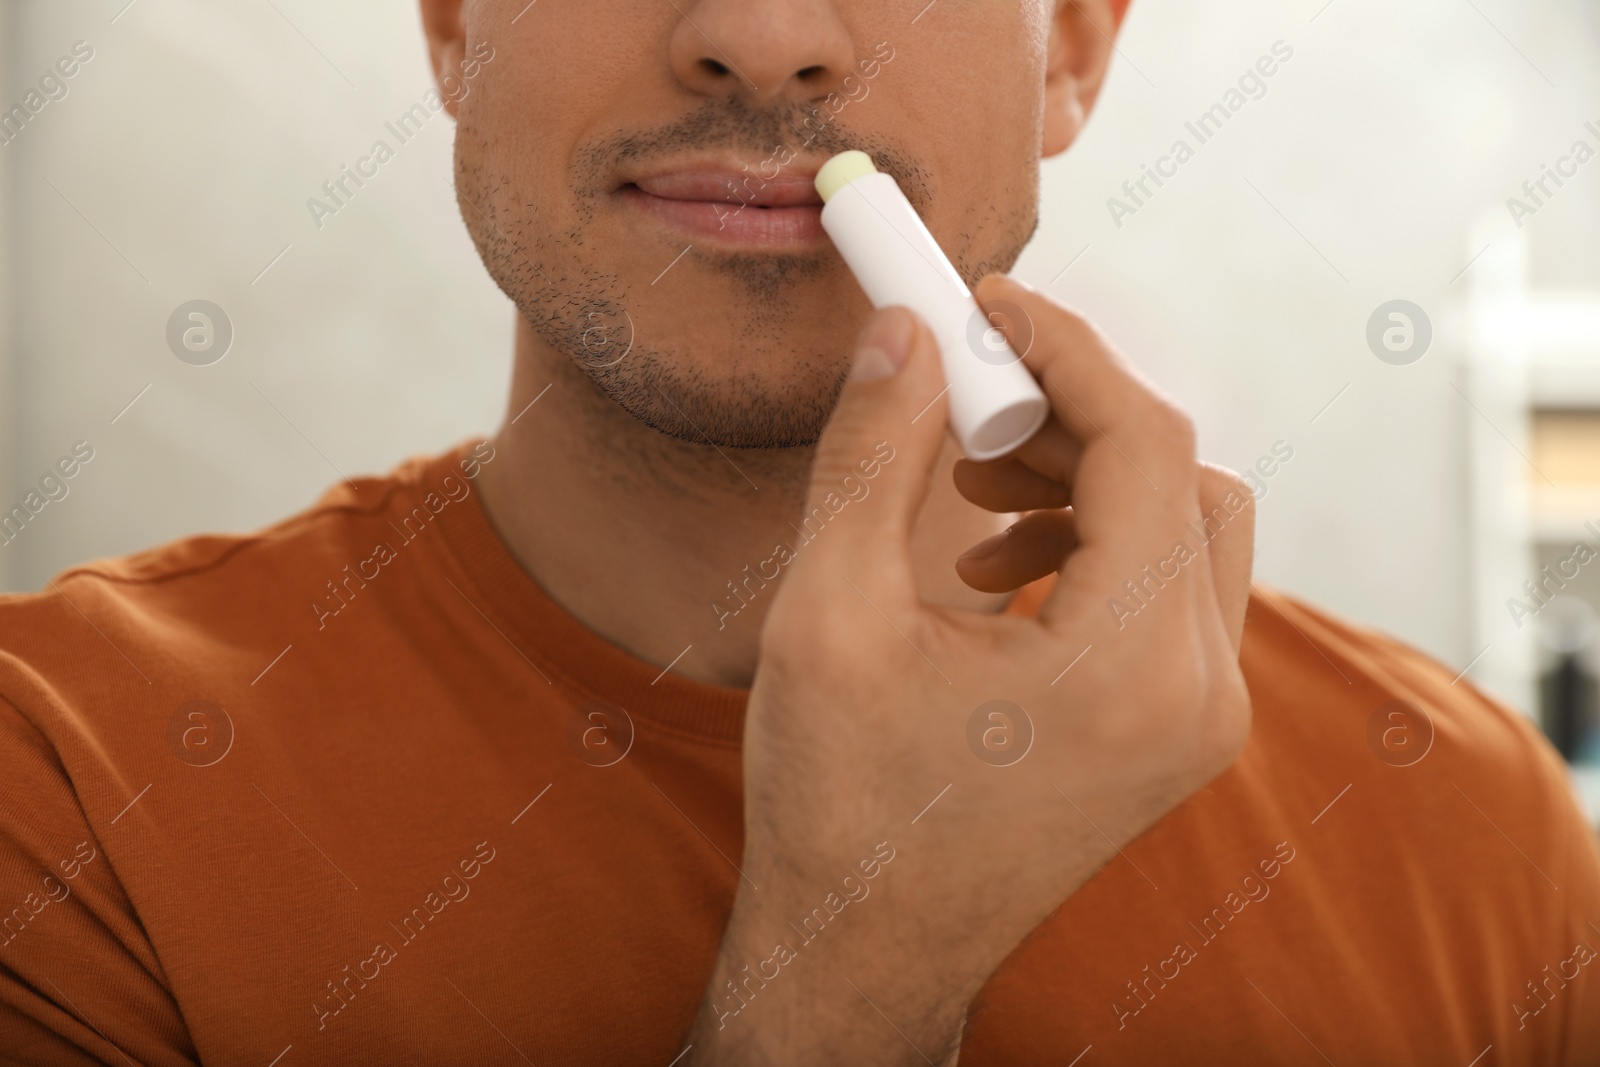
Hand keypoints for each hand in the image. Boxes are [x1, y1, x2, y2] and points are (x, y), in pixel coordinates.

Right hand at [685, 275, 1254, 1064]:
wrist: (868, 954)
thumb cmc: (838, 808)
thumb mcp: (827, 618)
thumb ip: (873, 455)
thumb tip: (905, 334)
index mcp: (1128, 669)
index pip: (1143, 442)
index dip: (1065, 350)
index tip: (987, 306)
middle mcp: (1197, 695)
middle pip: (1179, 474)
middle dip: (1071, 411)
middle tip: (966, 392)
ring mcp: (1197, 721)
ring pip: (1186, 527)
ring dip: (1083, 475)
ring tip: (964, 487)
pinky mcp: (1174, 734)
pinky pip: (1168, 591)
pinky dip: (1094, 542)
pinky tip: (991, 565)